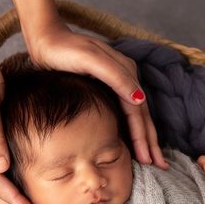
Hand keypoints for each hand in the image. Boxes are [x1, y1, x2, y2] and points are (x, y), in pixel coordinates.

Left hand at [27, 19, 168, 170]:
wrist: (45, 37)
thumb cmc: (64, 50)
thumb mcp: (91, 60)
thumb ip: (116, 78)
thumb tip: (140, 100)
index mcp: (126, 73)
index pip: (138, 112)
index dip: (143, 136)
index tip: (148, 159)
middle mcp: (127, 77)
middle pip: (142, 115)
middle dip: (150, 141)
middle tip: (159, 166)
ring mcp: (119, 81)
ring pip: (137, 114)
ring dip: (145, 137)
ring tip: (150, 158)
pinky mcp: (109, 85)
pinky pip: (126, 111)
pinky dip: (133, 127)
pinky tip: (134, 140)